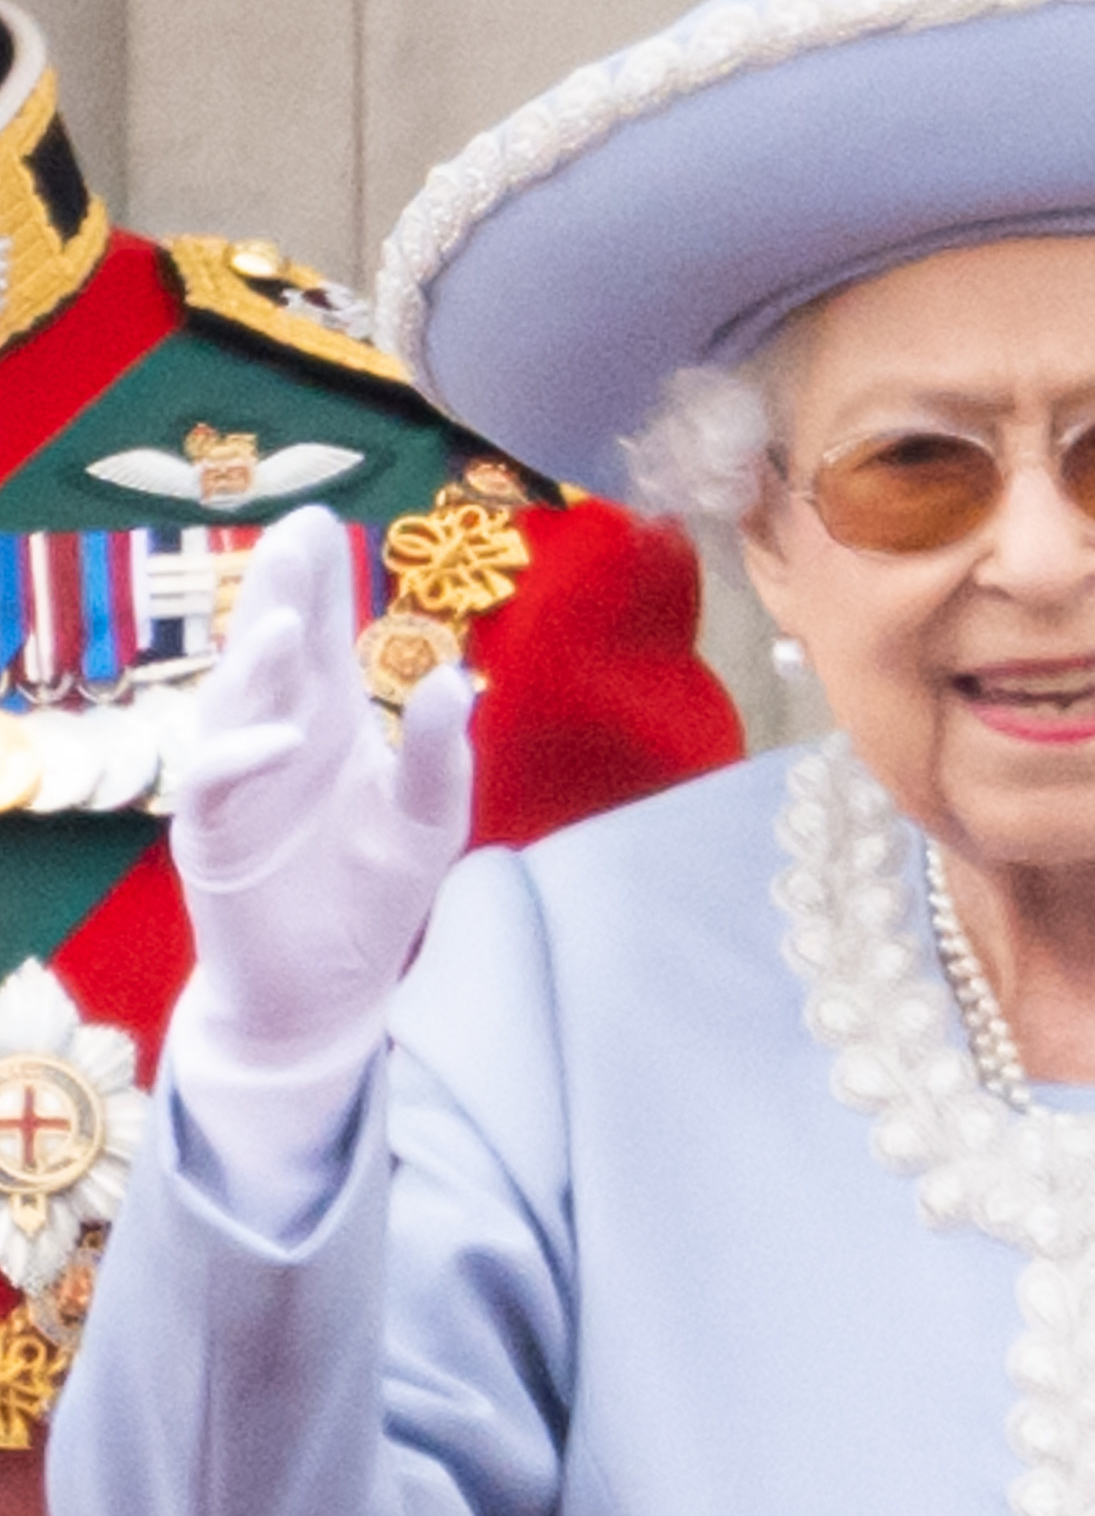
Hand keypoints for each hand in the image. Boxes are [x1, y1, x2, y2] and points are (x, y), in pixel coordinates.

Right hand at [172, 505, 471, 1086]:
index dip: (319, 585)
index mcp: (329, 722)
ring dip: (256, 667)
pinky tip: (286, 737)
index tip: (324, 525)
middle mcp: (277, 738)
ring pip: (233, 706)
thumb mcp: (429, 822)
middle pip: (271, 655)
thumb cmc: (374, 897)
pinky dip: (247, 758)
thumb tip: (457, 677)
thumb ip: (443, 757)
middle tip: (292, 535)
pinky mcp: (215, 838)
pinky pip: (219, 787)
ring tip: (280, 624)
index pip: (321, 640)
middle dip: (278, 595)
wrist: (328, 991)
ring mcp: (240, 785)